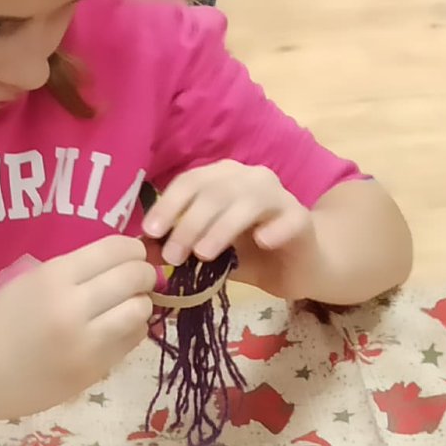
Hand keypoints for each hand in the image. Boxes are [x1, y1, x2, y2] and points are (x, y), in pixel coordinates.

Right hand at [0, 236, 156, 425]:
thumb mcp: (30, 282)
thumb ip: (75, 272)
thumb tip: (126, 262)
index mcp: (54, 277)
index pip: (116, 249)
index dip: (133, 249)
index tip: (132, 254)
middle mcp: (74, 307)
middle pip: (134, 277)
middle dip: (144, 275)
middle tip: (139, 279)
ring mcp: (86, 343)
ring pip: (140, 311)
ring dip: (140, 304)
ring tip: (125, 307)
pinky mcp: (93, 371)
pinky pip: (131, 342)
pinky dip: (131, 331)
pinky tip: (115, 331)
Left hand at [142, 160, 311, 266]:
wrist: (297, 267)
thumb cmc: (248, 255)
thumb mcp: (207, 251)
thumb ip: (181, 246)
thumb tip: (144, 250)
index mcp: (222, 179)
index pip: (190, 182)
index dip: (168, 204)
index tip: (150, 231)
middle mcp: (249, 178)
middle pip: (214, 191)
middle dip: (189, 223)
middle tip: (173, 256)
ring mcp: (278, 195)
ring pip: (247, 201)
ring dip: (221, 228)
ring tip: (203, 254)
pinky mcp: (301, 217)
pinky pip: (288, 218)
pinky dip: (274, 229)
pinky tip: (262, 242)